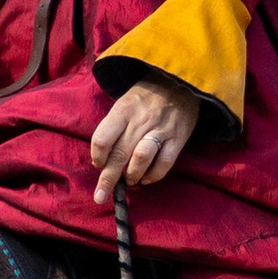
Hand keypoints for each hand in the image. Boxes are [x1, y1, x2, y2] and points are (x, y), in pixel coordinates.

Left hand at [90, 75, 198, 205]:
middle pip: (119, 154)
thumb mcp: (125, 102)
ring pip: (141, 159)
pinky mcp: (178, 139)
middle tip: (100, 196)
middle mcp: (140, 121)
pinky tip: (146, 179)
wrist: (180, 82)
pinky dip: (153, 175)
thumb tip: (103, 157)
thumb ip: (114, 126)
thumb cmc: (146, 96)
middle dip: (107, 180)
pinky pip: (164, 163)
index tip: (98, 164)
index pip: (103, 138)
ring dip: (132, 175)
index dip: (97, 156)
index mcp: (123, 110)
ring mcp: (160, 130)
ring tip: (129, 181)